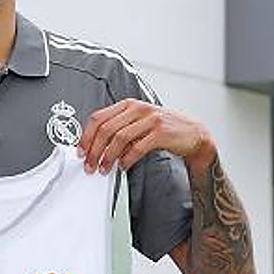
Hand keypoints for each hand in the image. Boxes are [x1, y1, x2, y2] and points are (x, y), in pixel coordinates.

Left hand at [76, 99, 215, 174]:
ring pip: (119, 138)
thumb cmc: (162, 130)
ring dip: (108, 157)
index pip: (98, 117)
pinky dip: (127, 159)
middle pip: (106, 129)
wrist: (193, 134)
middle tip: (90, 165)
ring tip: (104, 169)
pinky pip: (137, 147)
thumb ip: (118, 129)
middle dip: (94, 150)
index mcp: (128, 105)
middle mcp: (138, 109)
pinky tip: (123, 166)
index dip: (86, 136)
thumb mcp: (138, 124)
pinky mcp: (161, 132)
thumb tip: (93, 146)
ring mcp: (151, 119)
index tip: (81, 151)